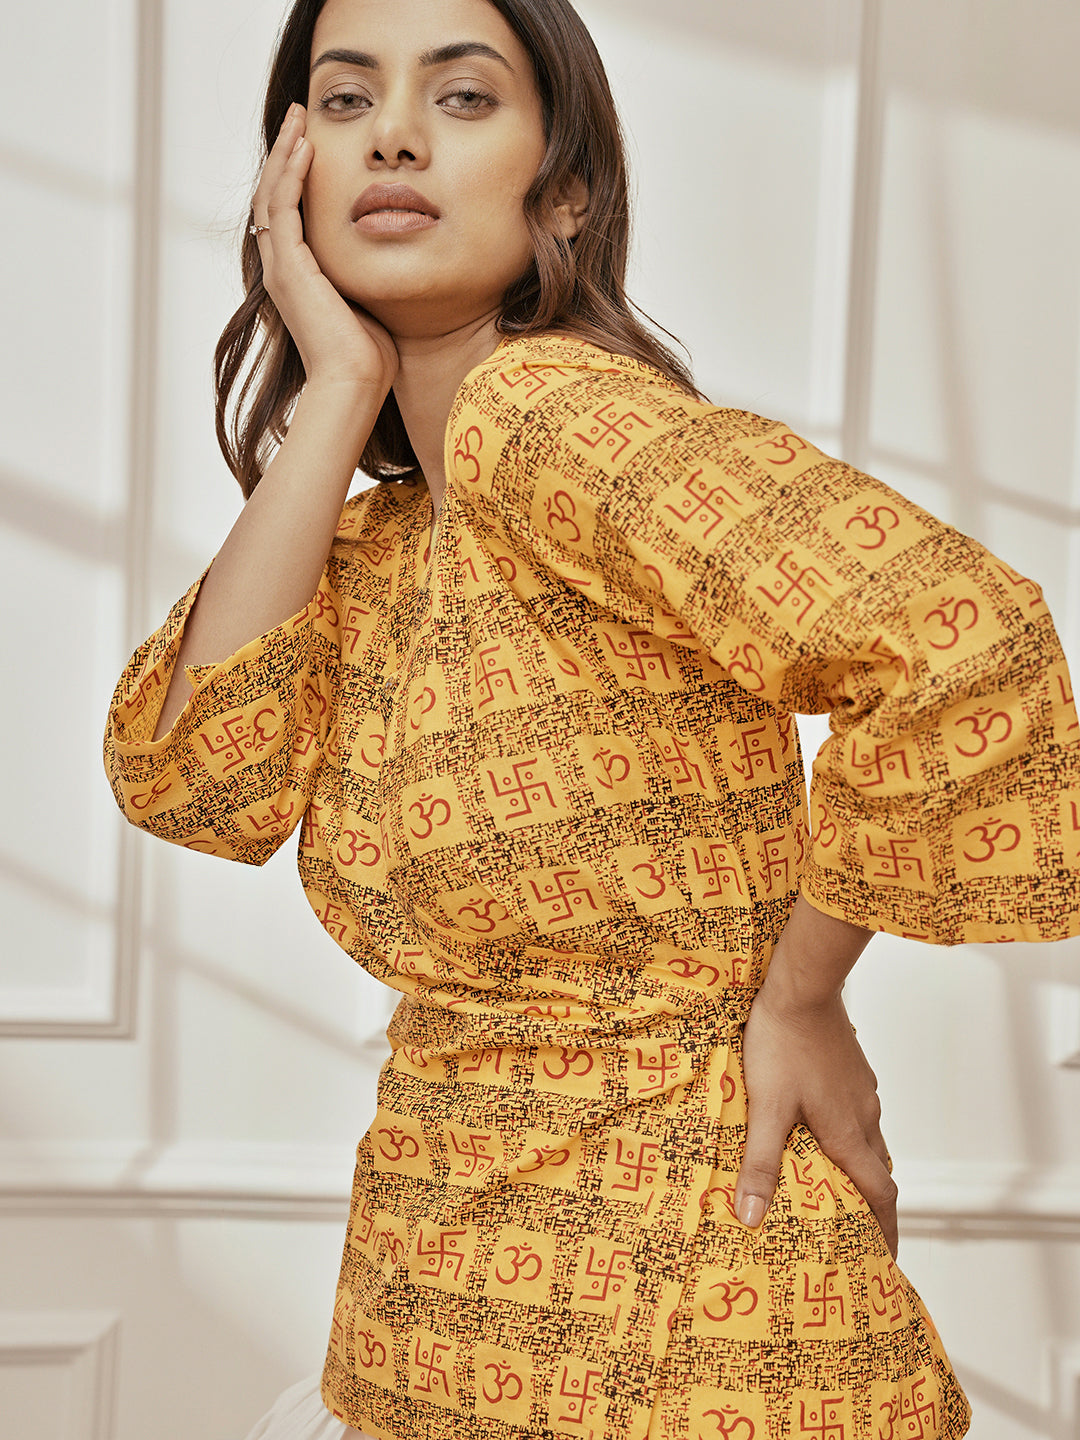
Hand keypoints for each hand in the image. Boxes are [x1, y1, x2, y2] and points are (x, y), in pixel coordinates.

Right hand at [251, 103, 398, 393]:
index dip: (296, 175)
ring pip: (272, 195)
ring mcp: (281, 268)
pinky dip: (292, 177)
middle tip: (298, 116)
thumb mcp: (370, 300)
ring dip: (284, 154)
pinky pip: (283, 210)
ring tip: (298, 119)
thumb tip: (393, 257)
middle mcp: (282, 269)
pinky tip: (305, 149)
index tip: (312, 142)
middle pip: (273, 195)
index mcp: (298, 276)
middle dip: (285, 153)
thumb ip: (368, 273)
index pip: (289, 212)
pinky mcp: (289, 269)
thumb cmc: (370, 357)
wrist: (355, 384)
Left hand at [733, 975, 898, 1258]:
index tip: (886, 1259)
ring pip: (869, 1139)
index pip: (881, 1194)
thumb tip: (752, 1217)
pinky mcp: (852, 1069)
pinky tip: (821, 1127)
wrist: (801, 988)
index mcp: (848, 1132)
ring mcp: (861, 1089)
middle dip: (872, 1204)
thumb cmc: (782, 1044)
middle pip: (878, 1170)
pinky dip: (849, 1133)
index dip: (886, 1232)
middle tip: (857, 1229)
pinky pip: (858, 1112)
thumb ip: (760, 1163)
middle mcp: (864, 1114)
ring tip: (836, 1183)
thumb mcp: (765, 1107)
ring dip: (860, 1166)